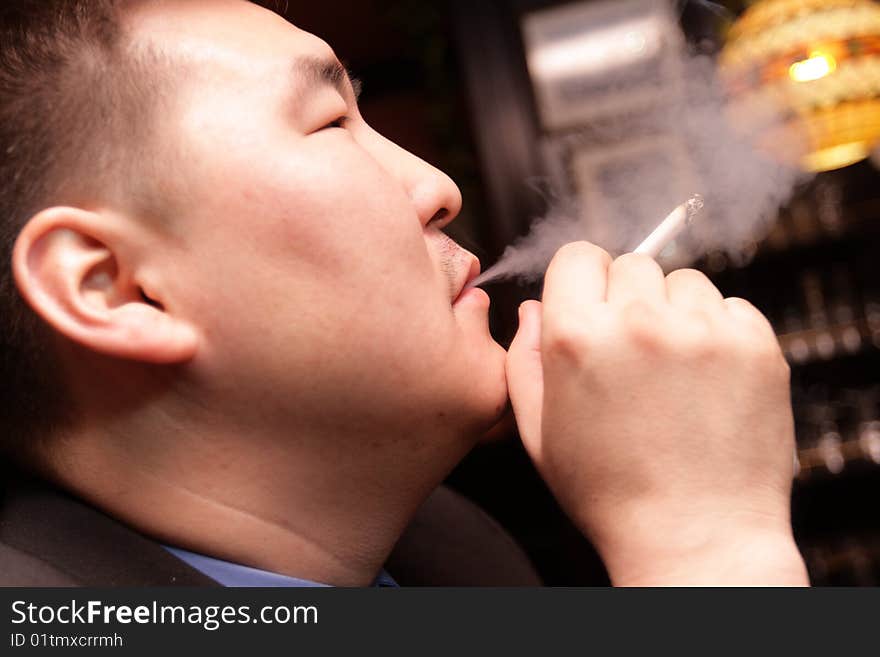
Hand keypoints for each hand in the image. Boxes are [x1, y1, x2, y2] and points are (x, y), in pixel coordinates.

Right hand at [506, 242, 807, 585]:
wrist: (696, 539)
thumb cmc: (610, 493)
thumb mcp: (538, 433)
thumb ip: (523, 359)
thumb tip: (534, 308)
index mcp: (576, 337)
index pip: (579, 254)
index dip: (582, 280)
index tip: (593, 306)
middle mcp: (639, 322)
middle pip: (633, 264)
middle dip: (628, 298)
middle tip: (634, 353)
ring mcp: (703, 331)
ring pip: (685, 282)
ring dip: (677, 312)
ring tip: (674, 372)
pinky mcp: (756, 345)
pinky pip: (732, 307)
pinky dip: (720, 331)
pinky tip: (709, 382)